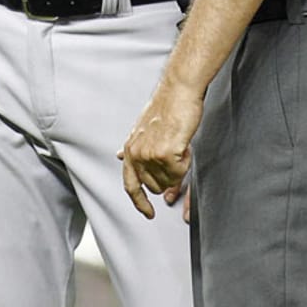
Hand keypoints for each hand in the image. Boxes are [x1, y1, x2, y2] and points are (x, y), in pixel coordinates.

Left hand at [119, 77, 203, 218]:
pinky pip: (181, 173)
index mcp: (130, 149)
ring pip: (170, 181)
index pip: (130, 184)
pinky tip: (183, 145)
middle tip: (175, 153)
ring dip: (178, 167)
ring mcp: (149, 155)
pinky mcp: (165, 154)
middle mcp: (136, 154)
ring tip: (177, 145)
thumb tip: (120, 157)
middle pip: (156, 187)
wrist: (177, 93)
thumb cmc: (165, 109)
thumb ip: (133, 146)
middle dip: (169, 177)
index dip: (140, 202)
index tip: (149, 214)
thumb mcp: (142, 129)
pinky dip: (186, 162)